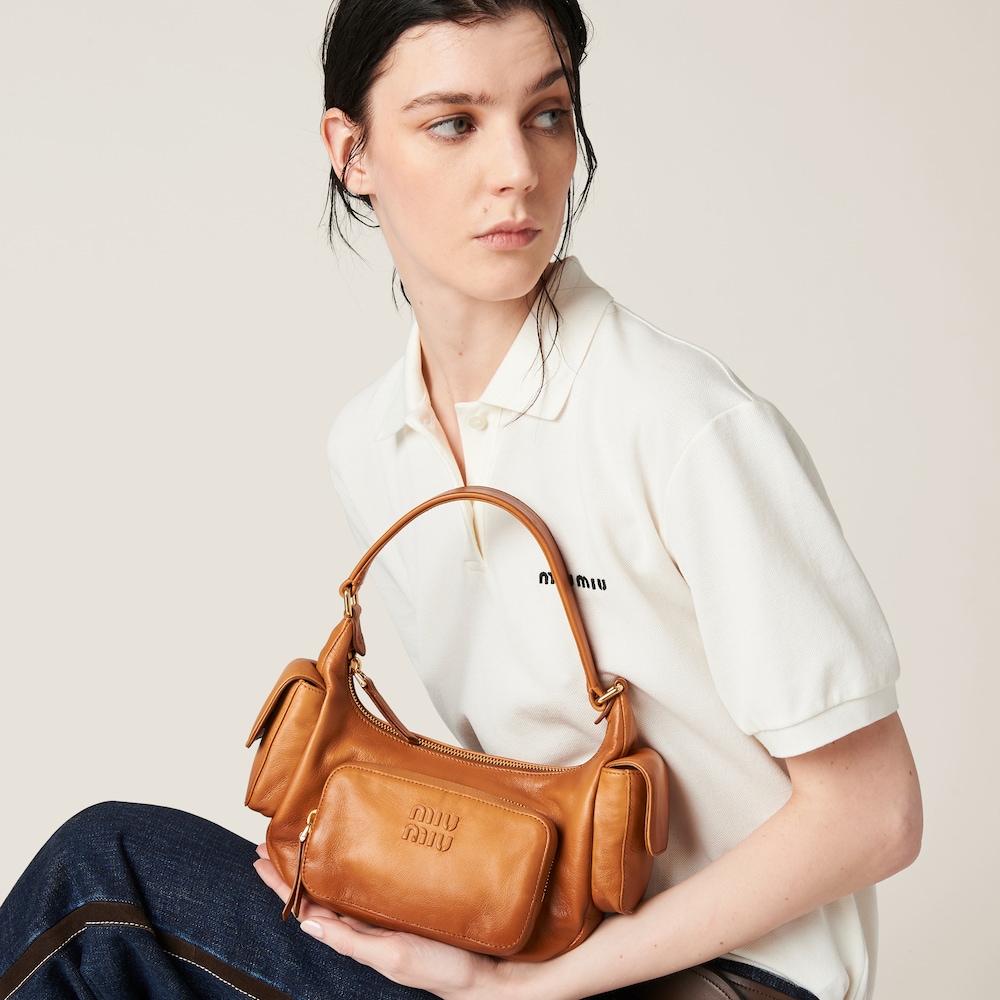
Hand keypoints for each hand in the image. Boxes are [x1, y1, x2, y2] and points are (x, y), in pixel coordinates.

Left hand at [253, 845, 516, 999]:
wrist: (486, 968)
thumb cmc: (440, 967)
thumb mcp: (389, 955)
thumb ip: (349, 940)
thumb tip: (306, 925)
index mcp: (356, 935)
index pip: (307, 907)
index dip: (283, 885)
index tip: (262, 859)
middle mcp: (367, 921)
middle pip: (319, 890)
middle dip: (293, 868)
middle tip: (272, 841)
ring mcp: (386, 909)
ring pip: (344, 881)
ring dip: (321, 861)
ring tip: (302, 837)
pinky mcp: (407, 897)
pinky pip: (373, 877)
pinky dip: (357, 861)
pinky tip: (356, 845)